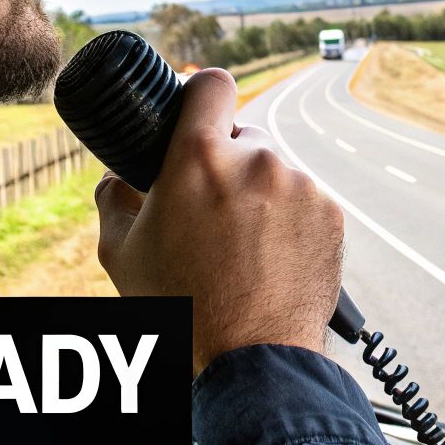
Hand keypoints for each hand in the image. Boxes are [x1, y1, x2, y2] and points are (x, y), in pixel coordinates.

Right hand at [94, 68, 343, 374]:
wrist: (253, 359)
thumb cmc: (182, 309)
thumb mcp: (120, 253)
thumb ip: (114, 197)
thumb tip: (120, 177)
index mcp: (198, 159)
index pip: (210, 84)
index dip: (201, 96)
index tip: (197, 116)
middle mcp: (256, 161)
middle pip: (241, 138)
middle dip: (225, 167)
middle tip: (211, 215)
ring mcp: (300, 186)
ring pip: (274, 171)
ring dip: (259, 195)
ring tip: (242, 248)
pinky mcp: (331, 213)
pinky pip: (304, 199)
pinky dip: (289, 220)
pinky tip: (271, 258)